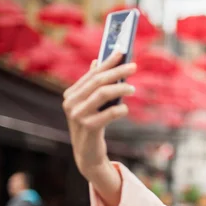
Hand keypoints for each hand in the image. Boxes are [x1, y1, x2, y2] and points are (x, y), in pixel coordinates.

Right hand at [62, 51, 135, 179]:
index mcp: (71, 94)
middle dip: (117, 71)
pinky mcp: (88, 128)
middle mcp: (71, 103)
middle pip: (98, 81)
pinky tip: (125, 109)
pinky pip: (109, 113)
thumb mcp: (90, 104)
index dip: (108, 62)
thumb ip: (93, 85)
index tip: (122, 51)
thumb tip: (97, 61)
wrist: (88, 154)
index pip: (92, 73)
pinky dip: (120, 109)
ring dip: (121, 88)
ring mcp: (78, 116)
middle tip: (134, 66)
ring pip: (103, 94)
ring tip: (133, 88)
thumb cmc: (92, 125)